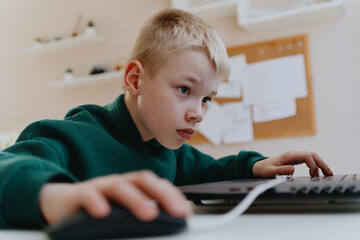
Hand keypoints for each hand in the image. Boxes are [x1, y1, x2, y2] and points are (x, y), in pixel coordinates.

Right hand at [39, 170, 191, 223]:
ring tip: (150, 213)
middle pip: (143, 180)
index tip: (186, 212)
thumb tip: (168, 221)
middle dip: (163, 195)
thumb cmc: (97, 206)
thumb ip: (142, 210)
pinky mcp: (78, 195)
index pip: (156, 185)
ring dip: (136, 199)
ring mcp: (99, 187)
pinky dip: (95, 201)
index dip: (172, 195)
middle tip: (178, 212)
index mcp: (131, 186)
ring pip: (119, 186)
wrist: (60, 202)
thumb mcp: (122, 209)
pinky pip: (87, 195)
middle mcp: (118, 183)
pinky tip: (103, 212)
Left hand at [252, 150, 332, 177]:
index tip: (313, 175)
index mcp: (289, 155)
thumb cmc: (265, 169)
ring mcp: (295, 156)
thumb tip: (293, 169)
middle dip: (322, 163)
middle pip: (312, 155)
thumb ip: (281, 170)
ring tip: (327, 175)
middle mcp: (294, 154)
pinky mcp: (295, 159)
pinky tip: (316, 174)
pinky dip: (315, 166)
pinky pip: (308, 160)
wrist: (260, 166)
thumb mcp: (271, 171)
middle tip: (330, 174)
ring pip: (312, 157)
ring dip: (320, 164)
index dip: (312, 165)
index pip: (306, 156)